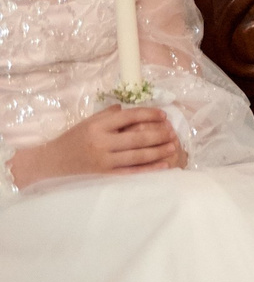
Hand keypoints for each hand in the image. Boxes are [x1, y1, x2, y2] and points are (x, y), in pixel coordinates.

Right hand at [8, 104, 185, 185]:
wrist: (53, 161)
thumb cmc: (73, 138)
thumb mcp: (88, 121)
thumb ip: (109, 114)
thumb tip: (131, 107)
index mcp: (98, 126)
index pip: (128, 117)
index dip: (148, 114)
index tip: (163, 114)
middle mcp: (101, 142)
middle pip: (137, 137)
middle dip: (158, 134)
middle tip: (173, 131)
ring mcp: (104, 160)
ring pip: (137, 155)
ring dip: (158, 151)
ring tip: (173, 146)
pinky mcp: (106, 174)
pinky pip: (132, 171)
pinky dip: (149, 168)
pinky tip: (164, 165)